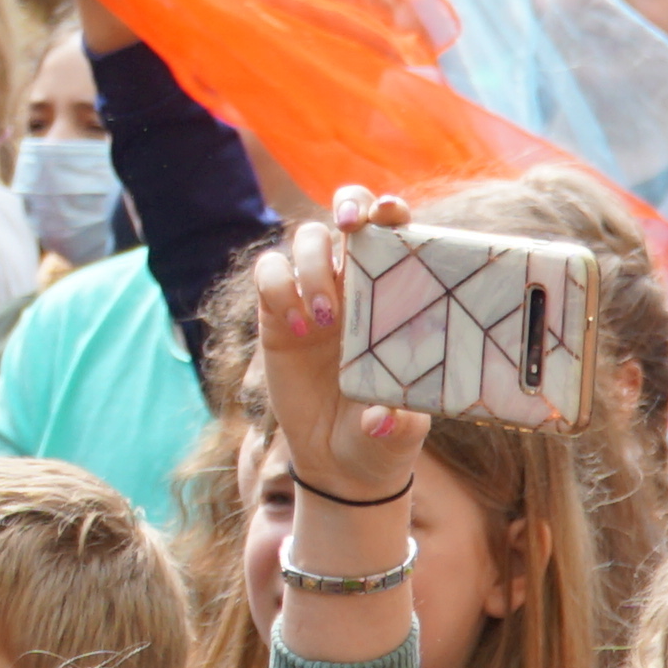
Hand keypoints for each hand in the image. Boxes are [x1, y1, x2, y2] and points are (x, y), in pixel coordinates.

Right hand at [243, 193, 434, 510]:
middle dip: (348, 205)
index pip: (396, 234)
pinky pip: (268, 274)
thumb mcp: (399, 436)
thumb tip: (383, 416)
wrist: (337, 461)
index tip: (392, 214)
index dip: (391, 211)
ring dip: (311, 265)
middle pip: (348, 216)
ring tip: (323, 320)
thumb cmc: (382, 438)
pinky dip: (277, 289)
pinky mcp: (275, 314)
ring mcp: (313, 295)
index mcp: (397, 296)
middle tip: (348, 228)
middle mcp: (356, 285)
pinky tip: (295, 330)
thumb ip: (396, 425)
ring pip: (305, 239)